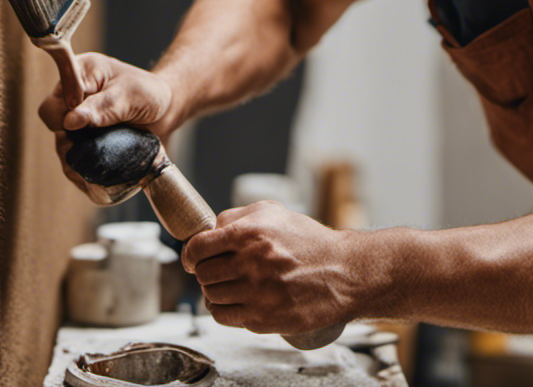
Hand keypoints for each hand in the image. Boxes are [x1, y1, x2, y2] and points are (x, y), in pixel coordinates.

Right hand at [37, 52, 174, 196]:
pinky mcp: (83, 138)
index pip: (54, 101)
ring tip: (102, 158)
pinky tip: (96, 172)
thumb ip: (102, 107)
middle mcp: (71, 96)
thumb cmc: (149, 93)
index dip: (64, 118)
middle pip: (53, 126)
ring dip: (79, 157)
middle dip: (72, 140)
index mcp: (79, 74)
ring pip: (62, 146)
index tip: (86, 124)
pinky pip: (73, 158)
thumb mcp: (130, 95)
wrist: (164, 110)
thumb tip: (70, 122)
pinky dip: (83, 168)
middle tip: (98, 144)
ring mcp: (76, 120)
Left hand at [184, 201, 358, 334]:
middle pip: (202, 273)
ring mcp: (256, 294)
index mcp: (251, 233)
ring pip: (210, 296)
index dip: (190, 253)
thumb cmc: (308, 241)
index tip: (193, 257)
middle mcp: (251, 263)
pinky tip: (234, 300)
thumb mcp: (274, 212)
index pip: (199, 246)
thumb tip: (208, 230)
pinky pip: (223, 317)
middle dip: (205, 271)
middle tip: (218, 269)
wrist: (342, 272)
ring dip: (214, 290)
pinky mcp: (262, 319)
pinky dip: (222, 309)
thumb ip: (237, 216)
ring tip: (230, 284)